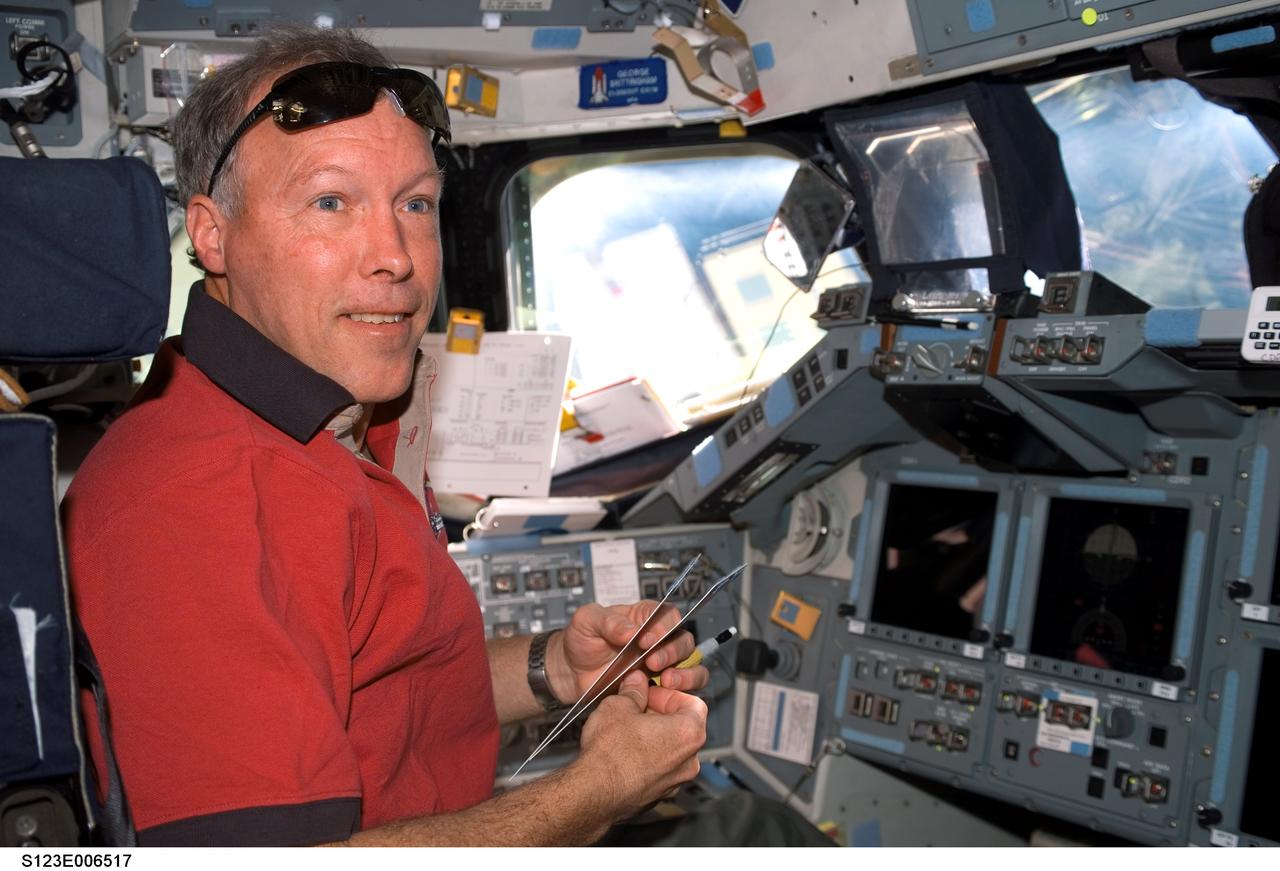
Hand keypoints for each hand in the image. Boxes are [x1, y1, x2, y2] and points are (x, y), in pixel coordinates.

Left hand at [549, 600, 708, 701]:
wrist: (572, 671)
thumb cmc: (582, 639)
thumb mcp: (587, 621)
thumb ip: (608, 621)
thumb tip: (631, 631)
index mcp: (644, 617)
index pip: (667, 615)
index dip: (663, 626)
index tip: (647, 639)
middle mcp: (659, 639)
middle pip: (683, 640)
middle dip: (672, 652)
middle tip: (652, 662)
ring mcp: (662, 664)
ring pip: (691, 664)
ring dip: (686, 673)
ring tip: (667, 680)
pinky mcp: (660, 687)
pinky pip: (684, 689)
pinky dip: (682, 692)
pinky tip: (662, 694)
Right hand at [571, 670, 707, 820]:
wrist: (594, 794)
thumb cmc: (610, 752)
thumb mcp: (618, 706)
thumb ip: (633, 691)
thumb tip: (636, 682)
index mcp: (688, 733)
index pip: (693, 703)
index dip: (669, 694)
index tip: (650, 693)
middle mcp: (689, 760)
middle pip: (683, 727)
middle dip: (660, 715)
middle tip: (636, 709)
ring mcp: (676, 782)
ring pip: (671, 750)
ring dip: (654, 738)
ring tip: (626, 731)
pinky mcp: (660, 796)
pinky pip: (660, 770)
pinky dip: (648, 760)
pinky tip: (624, 754)